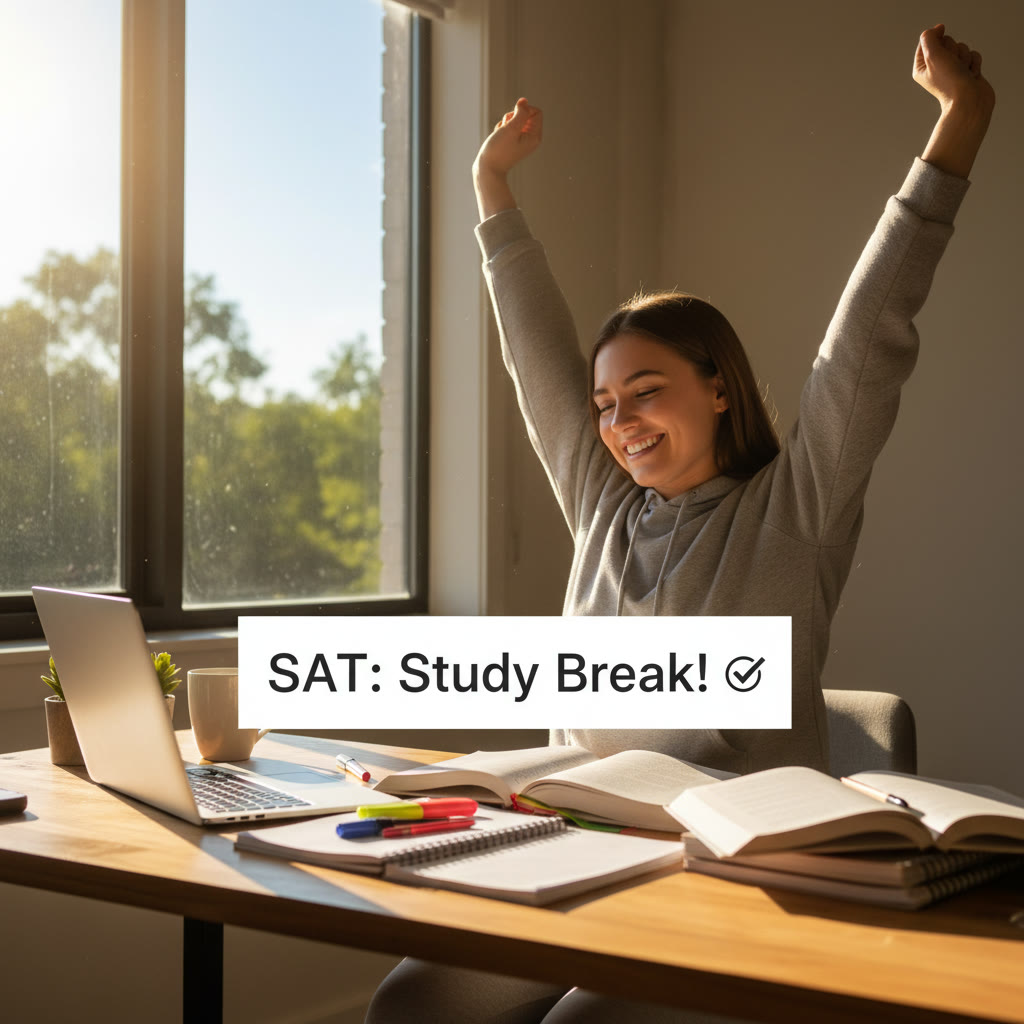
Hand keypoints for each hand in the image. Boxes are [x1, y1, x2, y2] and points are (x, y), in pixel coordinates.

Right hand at [473, 98, 542, 179]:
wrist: (487, 170)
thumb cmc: (499, 150)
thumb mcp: (511, 128)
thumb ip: (521, 113)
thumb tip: (524, 101)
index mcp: (535, 136)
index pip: (536, 112)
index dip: (524, 110)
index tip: (513, 118)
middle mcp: (530, 139)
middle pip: (526, 114)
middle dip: (513, 117)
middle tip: (506, 128)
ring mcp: (521, 141)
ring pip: (515, 119)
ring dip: (505, 122)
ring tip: (500, 134)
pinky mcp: (512, 142)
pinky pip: (508, 127)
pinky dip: (502, 129)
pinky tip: (498, 138)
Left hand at [914, 25, 993, 178]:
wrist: (969, 101)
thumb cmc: (949, 81)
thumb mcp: (933, 55)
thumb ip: (930, 38)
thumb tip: (936, 30)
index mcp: (921, 67)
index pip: (927, 41)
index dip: (936, 37)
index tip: (941, 42)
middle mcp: (935, 69)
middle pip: (947, 42)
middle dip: (953, 50)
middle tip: (952, 65)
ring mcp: (952, 70)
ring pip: (961, 47)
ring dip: (964, 57)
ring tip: (962, 72)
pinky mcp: (967, 72)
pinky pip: (973, 55)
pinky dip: (974, 63)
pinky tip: (971, 75)